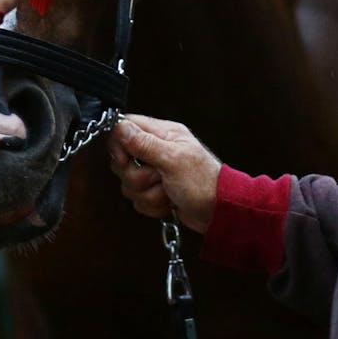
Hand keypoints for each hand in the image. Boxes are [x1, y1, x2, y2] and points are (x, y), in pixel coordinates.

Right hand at [108, 113, 221, 234]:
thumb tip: (120, 126)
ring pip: (129, 183)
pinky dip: (153, 205)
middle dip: (137, 176)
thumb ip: (144, 143)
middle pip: (123, 160)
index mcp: (163, 134)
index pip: (126, 127)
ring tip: (168, 191)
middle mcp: (157, 151)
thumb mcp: (173, 159)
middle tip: (157, 177)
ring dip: (148, 193)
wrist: (219, 212)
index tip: (125, 159)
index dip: (119, 144)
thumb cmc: (204, 182)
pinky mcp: (156, 191)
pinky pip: (138, 199)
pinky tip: (169, 202)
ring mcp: (156, 172)